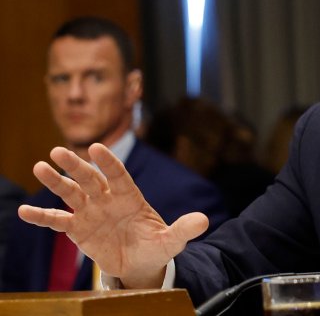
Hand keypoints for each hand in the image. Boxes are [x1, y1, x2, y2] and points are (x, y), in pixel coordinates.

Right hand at [18, 143, 208, 287]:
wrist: (140, 263)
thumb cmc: (155, 245)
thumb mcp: (171, 240)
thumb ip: (184, 229)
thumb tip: (204, 221)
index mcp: (130, 196)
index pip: (118, 175)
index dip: (108, 162)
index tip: (96, 147)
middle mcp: (107, 199)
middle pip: (90, 179)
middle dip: (76, 165)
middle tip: (58, 150)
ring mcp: (91, 212)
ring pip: (71, 193)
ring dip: (56, 181)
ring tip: (39, 167)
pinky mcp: (78, 229)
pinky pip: (58, 220)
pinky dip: (42, 216)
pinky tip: (24, 210)